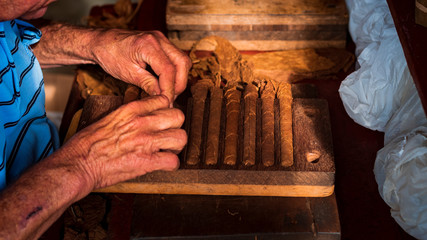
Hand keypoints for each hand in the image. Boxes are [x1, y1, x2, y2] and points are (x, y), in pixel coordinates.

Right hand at [61, 95, 185, 189]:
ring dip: (176, 146)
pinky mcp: (147, 162)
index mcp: (130, 110)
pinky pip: (173, 161)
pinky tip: (163, 164)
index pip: (163, 100)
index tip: (162, 119)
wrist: (77, 165)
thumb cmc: (86, 145)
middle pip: (178, 116)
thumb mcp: (107, 119)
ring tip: (167, 150)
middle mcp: (142, 123)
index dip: (165, 110)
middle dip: (175, 126)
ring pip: (181, 138)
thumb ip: (126, 116)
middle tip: (167, 135)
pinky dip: (171, 165)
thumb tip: (139, 117)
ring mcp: (146, 142)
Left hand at [91, 29, 191, 102]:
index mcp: (148, 45)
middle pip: (182, 63)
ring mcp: (161, 39)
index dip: (170, 89)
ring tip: (168, 91)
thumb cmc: (109, 54)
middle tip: (170, 98)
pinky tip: (165, 82)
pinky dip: (174, 71)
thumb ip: (148, 85)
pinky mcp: (161, 43)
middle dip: (179, 83)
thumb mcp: (128, 74)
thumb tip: (162, 97)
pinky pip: (175, 58)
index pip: (168, 70)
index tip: (167, 102)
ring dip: (179, 78)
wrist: (101, 42)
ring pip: (182, 60)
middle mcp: (158, 39)